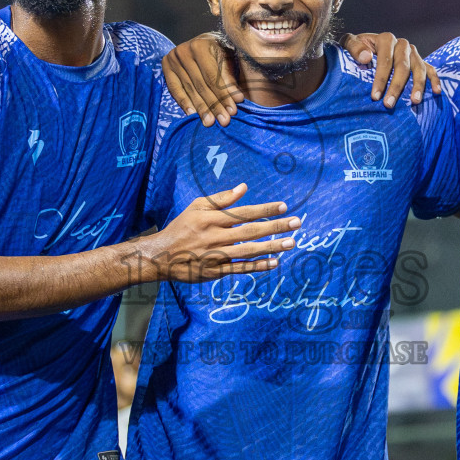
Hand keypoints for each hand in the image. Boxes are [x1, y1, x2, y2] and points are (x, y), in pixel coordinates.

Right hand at [140, 183, 299, 282]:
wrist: (162, 255)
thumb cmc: (182, 227)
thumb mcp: (198, 207)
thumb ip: (222, 198)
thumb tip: (244, 187)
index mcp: (213, 219)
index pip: (244, 212)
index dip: (265, 210)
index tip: (284, 207)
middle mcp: (217, 236)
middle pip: (251, 231)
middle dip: (275, 227)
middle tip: (297, 223)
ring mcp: (217, 255)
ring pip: (249, 251)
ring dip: (272, 247)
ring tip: (291, 243)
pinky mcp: (216, 271)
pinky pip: (241, 269)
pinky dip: (258, 266)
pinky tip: (274, 263)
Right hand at [163, 34, 244, 126]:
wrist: (202, 41)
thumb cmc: (220, 50)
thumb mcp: (229, 59)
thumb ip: (230, 78)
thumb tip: (237, 100)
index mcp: (201, 45)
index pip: (212, 76)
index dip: (223, 94)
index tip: (233, 110)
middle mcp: (184, 50)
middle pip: (200, 84)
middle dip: (214, 105)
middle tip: (223, 121)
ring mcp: (173, 59)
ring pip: (189, 89)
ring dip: (201, 108)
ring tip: (210, 122)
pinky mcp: (166, 67)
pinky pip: (175, 89)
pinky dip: (184, 102)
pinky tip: (192, 114)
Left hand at [340, 32, 441, 107]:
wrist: (366, 48)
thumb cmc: (356, 49)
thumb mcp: (349, 43)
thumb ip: (354, 47)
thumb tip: (367, 58)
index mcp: (386, 39)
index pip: (385, 60)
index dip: (381, 78)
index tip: (375, 96)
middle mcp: (402, 44)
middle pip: (403, 66)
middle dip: (396, 87)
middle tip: (389, 104)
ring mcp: (413, 53)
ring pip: (419, 69)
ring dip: (418, 86)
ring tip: (414, 102)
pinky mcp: (420, 61)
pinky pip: (431, 70)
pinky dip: (435, 80)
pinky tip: (437, 92)